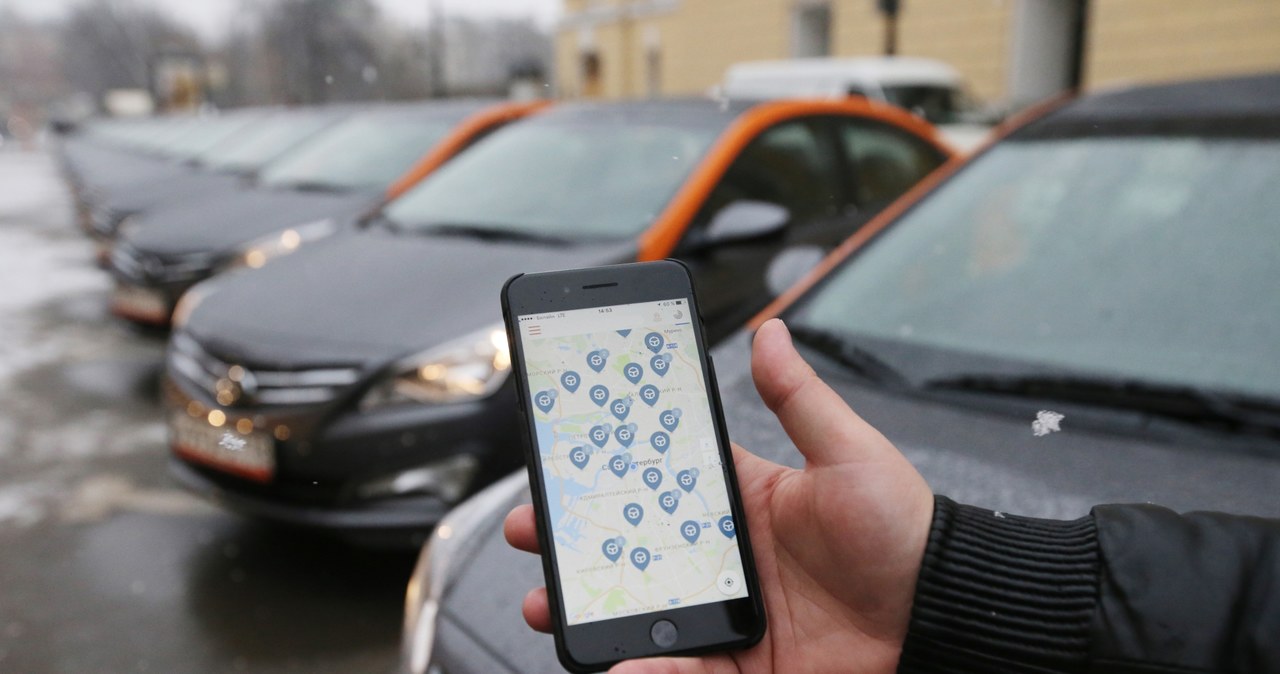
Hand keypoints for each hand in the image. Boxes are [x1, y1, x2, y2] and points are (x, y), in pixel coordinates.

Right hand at [504, 318, 935, 672]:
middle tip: (532, 535)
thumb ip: (800, 398)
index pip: (657, 482)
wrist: (941, 617)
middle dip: (575, 542)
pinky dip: (647, 669)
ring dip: (591, 609)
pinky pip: (683, 671)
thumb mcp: (848, 455)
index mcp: (743, 502)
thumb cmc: (904, 530)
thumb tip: (772, 331)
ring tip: (550, 604)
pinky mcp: (741, 667)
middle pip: (632, 550)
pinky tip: (625, 662)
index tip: (561, 466)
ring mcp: (728, 615)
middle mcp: (725, 559)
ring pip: (642, 613)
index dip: (606, 475)